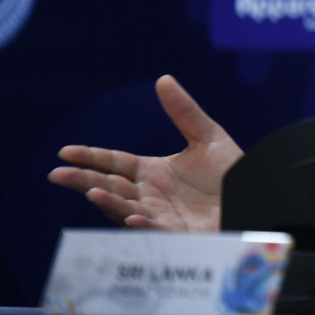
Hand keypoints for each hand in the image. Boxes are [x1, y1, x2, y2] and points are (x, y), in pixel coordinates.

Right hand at [48, 75, 241, 231]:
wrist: (257, 197)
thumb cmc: (231, 173)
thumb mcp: (208, 137)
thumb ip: (185, 112)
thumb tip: (164, 79)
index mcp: (153, 173)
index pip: (114, 164)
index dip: (90, 157)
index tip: (65, 152)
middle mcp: (151, 195)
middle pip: (110, 186)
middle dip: (83, 181)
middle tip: (57, 174)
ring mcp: (161, 216)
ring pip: (126, 209)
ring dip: (109, 202)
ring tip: (91, 191)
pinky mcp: (177, 234)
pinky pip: (156, 231)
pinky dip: (143, 224)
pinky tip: (133, 216)